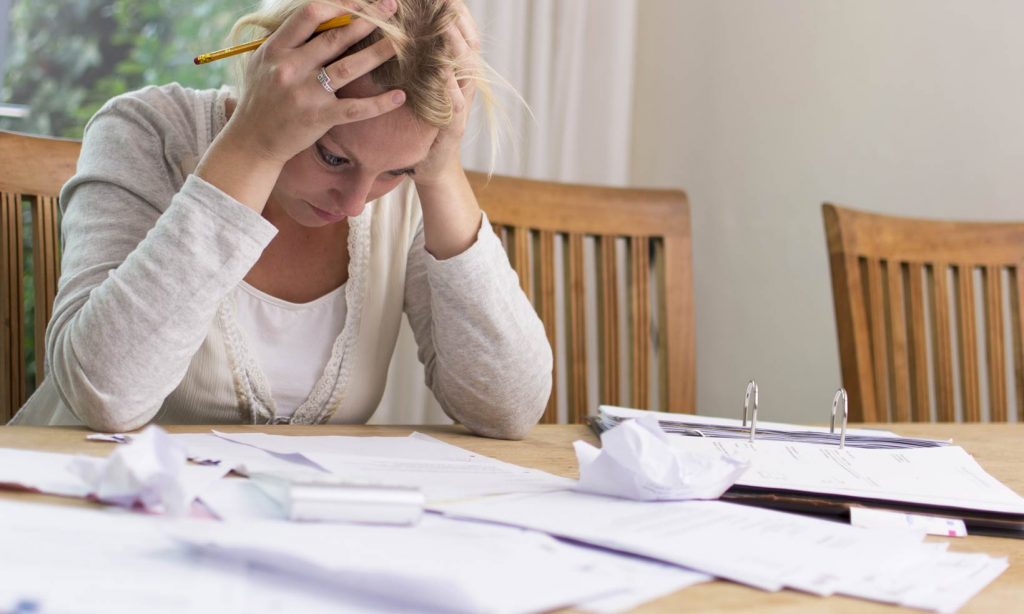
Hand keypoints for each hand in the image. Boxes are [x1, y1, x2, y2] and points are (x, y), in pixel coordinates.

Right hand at [225, 0, 406, 165]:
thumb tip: (320, 16)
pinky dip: (379, 103)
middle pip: (335, 37)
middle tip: (391, 10)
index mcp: (276, 48)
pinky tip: (400, 96)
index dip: (340, 4)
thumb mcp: (264, 61)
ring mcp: (305, 94)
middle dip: (367, 20)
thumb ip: (288, 40)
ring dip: (378, 53)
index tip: (362, 1)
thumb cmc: (262, 97)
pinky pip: (355, 109)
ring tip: (400, 43)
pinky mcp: (319, 118)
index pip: (310, 15)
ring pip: (349, 67)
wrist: (252, 139)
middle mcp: (290, 68)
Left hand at [412, 0, 480, 186]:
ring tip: (446, 26)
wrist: (431, 166)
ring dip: (456, 48)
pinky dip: (450, 85)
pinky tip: (441, 69)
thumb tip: (402, 33)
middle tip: (448, 1)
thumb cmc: (421, 125)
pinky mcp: (455, 127)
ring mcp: (463, 105)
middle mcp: (465, 86)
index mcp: (457, 74)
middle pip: (470, 46)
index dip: (459, 14)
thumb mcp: (421, 88)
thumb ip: (419, 63)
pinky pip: (456, 102)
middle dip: (459, 22)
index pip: (464, 36)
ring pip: (467, 71)